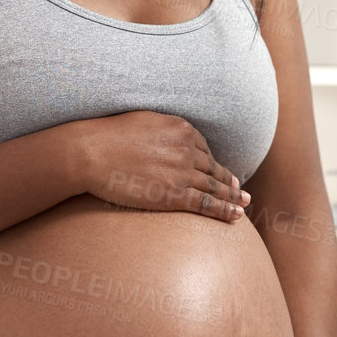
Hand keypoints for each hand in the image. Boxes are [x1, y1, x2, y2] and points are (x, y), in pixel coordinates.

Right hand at [77, 111, 249, 221]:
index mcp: (182, 129)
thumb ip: (163, 128)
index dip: (212, 162)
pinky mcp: (176, 195)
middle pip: (213, 168)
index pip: (203, 148)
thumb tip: (167, 135)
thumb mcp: (144, 121)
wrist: (93, 153)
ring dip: (232, 197)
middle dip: (229, 180)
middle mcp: (188, 149)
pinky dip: (225, 211)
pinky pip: (207, 204)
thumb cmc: (109, 136)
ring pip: (215, 187)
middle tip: (240, 190)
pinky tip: (236, 216)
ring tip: (244, 203)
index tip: (220, 172)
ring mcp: (184, 173)